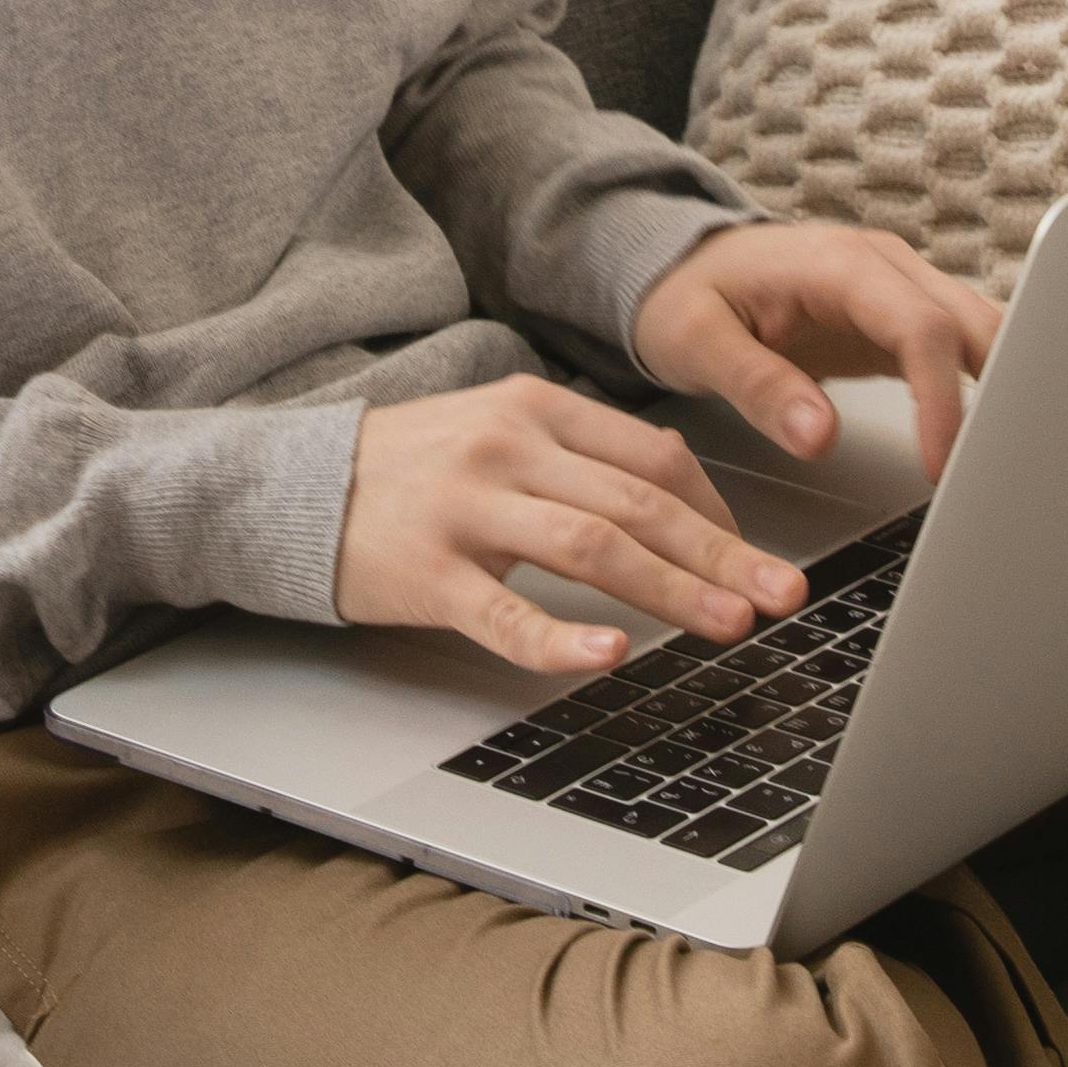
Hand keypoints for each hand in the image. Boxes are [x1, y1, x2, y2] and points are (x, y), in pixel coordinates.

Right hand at [335, 380, 809, 681]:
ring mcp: (465, 509)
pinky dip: (561, 640)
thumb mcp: (494, 432)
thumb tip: (677, 498)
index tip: (756, 556)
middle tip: (781, 596)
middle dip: (723, 554)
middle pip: (639, 503)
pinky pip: (505, 613)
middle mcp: (506, 448)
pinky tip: (607, 659)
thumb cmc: (406, 469)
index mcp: (533, 407)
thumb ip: (576, 456)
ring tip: (727, 625)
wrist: (286, 486)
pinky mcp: (427, 573)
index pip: (652, 456)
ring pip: (593, 548)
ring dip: (672, 591)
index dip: (719, 510)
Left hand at [631, 216, 1003, 490]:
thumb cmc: (686, 295)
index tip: (941, 465)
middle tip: (1000, 471)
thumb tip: (819, 436)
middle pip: (973, 324)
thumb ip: (757, 386)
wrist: (682, 265)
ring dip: (1003, 391)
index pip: (922, 328)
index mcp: (839, 265)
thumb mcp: (696, 342)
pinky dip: (982, 392)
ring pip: (982, 333)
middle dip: (1001, 393)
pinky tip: (987, 441)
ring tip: (1006, 463)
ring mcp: (901, 289)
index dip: (942, 399)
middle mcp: (885, 267)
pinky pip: (961, 351)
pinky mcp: (903, 319)